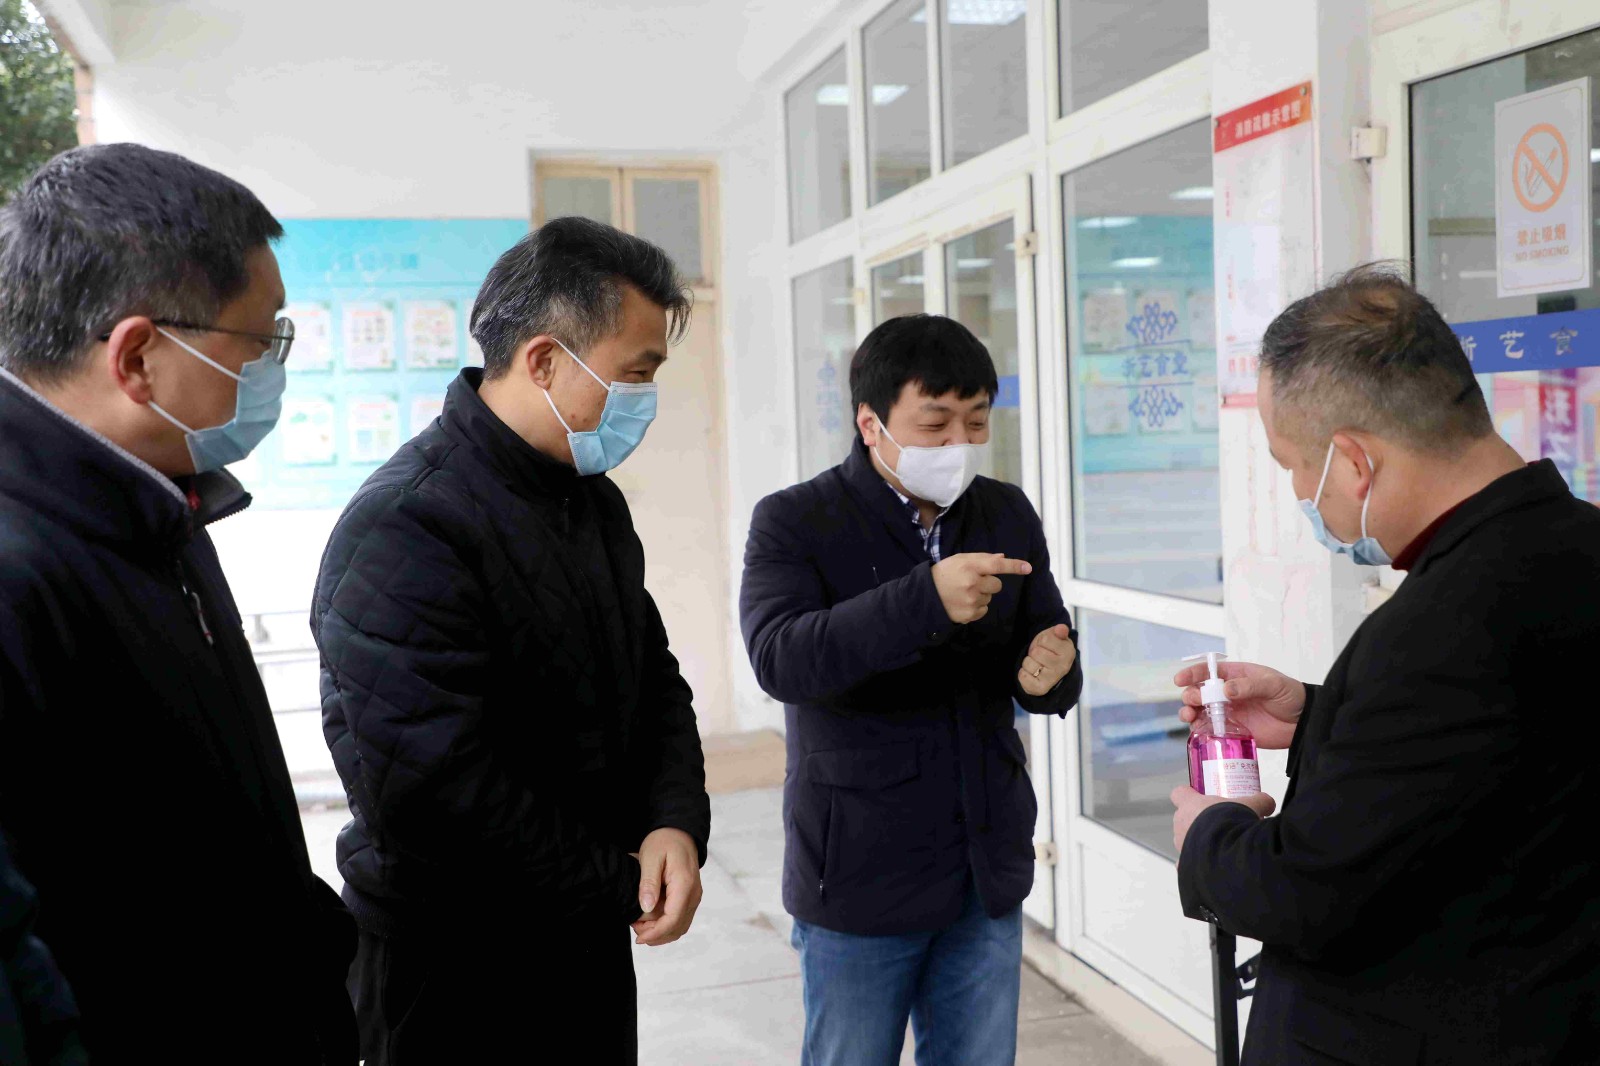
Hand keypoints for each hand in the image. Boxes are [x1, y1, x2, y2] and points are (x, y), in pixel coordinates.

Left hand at [631, 828, 702, 946]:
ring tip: (640, 926)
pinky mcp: (690, 897)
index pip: (673, 919)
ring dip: (661, 933)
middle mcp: (694, 894)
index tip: (638, 938)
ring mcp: (694, 897)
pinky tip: (650, 920)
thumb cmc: (664, 841)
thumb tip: (647, 908)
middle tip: (635, 929)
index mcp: (684, 885)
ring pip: (680, 927)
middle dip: (656, 935)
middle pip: (678, 927)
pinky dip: (666, 925)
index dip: (655, 933)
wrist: (679, 832)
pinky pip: (681, 919)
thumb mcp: (650, 857)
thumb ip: (649, 883)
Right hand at [931, 553, 1031, 623]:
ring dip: (981, 595)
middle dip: (989, 583)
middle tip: (973, 582)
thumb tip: (1002, 557)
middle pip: (997, 585)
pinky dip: (977, 607)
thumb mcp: (960, 560)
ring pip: (990, 598)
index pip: (996, 565)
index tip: (1028, 568)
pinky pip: (984, 610)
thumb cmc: (944, 574)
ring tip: (964, 593)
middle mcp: (972, 584)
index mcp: (969, 567)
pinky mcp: (969, 615)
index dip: (1014, 566)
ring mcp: (971, 601)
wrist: (925, 596)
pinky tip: (963, 603)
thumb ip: (982, 558)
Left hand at [1019, 624, 1075, 695]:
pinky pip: (1023, 676)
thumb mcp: (1055, 637)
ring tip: (1037, 664)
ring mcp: (1052, 679)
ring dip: (1029, 662)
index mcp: (1068, 652)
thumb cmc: (1051, 650)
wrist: (1049, 670)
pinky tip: (1032, 673)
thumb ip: (1059, 631)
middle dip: (1035, 651)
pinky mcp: (1040, 689)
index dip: (1042, 640)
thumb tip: (1061, 628)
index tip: (1047, 645)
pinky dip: (1023, 673)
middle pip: (1036, 652)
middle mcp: (1062, 667)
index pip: (1046, 639)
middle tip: (1041, 656)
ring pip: (1028, 663)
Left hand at [1170, 785, 1275, 857]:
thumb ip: (1259, 801)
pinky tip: (1210, 867)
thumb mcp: (1251, 806)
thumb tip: (1268, 802)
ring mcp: (1180, 845)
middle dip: (1199, 821)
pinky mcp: (1185, 865)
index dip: (1188, 795)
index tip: (1198, 797)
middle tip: (1219, 825)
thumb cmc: (1233, 823)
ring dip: (1199, 843)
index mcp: (1190, 804)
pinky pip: (1186, 864)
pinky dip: (1195, 865)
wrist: (1229, 855)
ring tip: (1220, 847)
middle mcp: (1180, 824)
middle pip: (1183, 818)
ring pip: (1185, 841)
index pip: (1179, 793)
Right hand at [1173, 660, 1304, 749]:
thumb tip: (1226, 690)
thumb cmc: (1290, 696)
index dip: (1192, 673)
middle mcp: (1227, 694)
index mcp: (1235, 676)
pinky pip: (1210, 730)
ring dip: (1190, 713)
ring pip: (1200, 711)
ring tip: (1190, 717)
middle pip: (1199, 692)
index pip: (1208, 671)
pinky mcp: (1232, 731)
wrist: (1303, 723)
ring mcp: (1228, 713)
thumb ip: (1250, 686)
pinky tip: (1200, 731)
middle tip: (1193, 702)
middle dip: (1190, 696)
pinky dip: (1201, 730)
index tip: (1180, 680)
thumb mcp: (1273, 685)